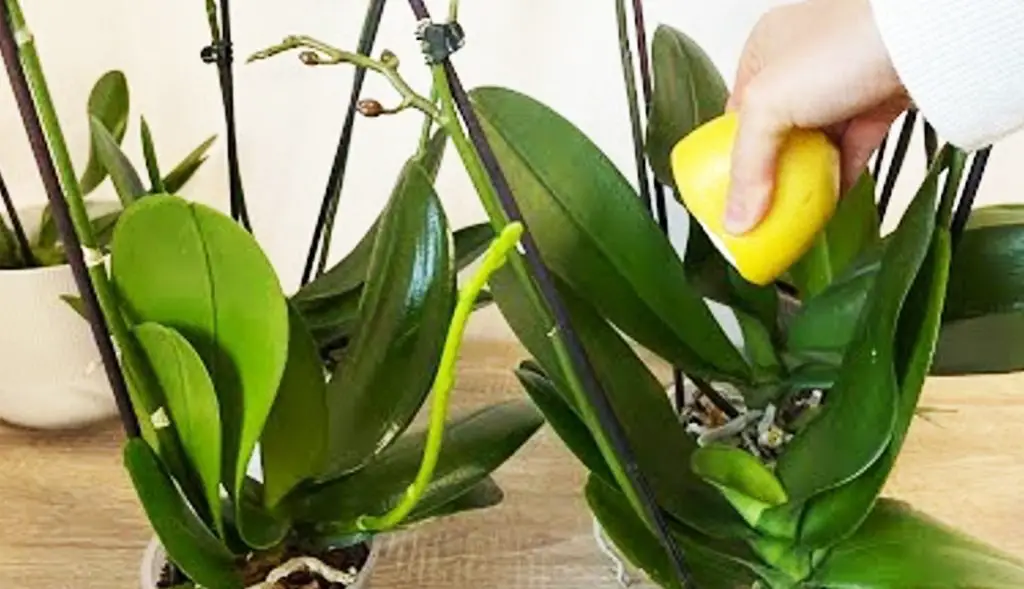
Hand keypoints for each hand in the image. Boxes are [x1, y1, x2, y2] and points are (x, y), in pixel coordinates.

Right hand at [724, 0, 909, 234]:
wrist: (921, 42)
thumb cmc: (841, 48)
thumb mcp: (769, 106)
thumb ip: (747, 167)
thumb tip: (736, 220)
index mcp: (765, 49)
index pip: (736, 112)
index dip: (730, 154)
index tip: (730, 193)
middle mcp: (801, 63)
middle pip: (776, 132)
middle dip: (770, 172)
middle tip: (759, 209)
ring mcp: (841, 84)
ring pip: (814, 143)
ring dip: (805, 178)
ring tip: (791, 214)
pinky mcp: (876, 104)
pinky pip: (850, 150)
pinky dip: (839, 177)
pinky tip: (827, 204)